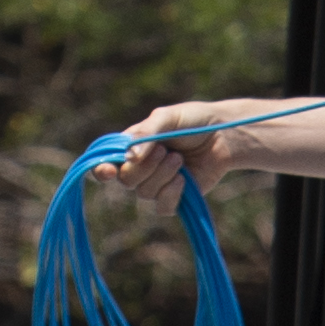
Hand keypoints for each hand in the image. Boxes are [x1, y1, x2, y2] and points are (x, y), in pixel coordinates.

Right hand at [103, 103, 223, 219]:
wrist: (224, 136)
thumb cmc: (193, 122)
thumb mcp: (168, 118)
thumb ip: (147, 133)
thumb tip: (129, 157)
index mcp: (130, 146)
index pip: (104, 163)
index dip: (101, 171)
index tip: (109, 172)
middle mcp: (139, 167)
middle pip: (126, 180)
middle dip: (145, 168)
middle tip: (166, 151)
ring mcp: (156, 184)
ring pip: (144, 193)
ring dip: (162, 175)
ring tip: (179, 159)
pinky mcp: (175, 198)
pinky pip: (162, 207)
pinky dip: (172, 194)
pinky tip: (184, 179)